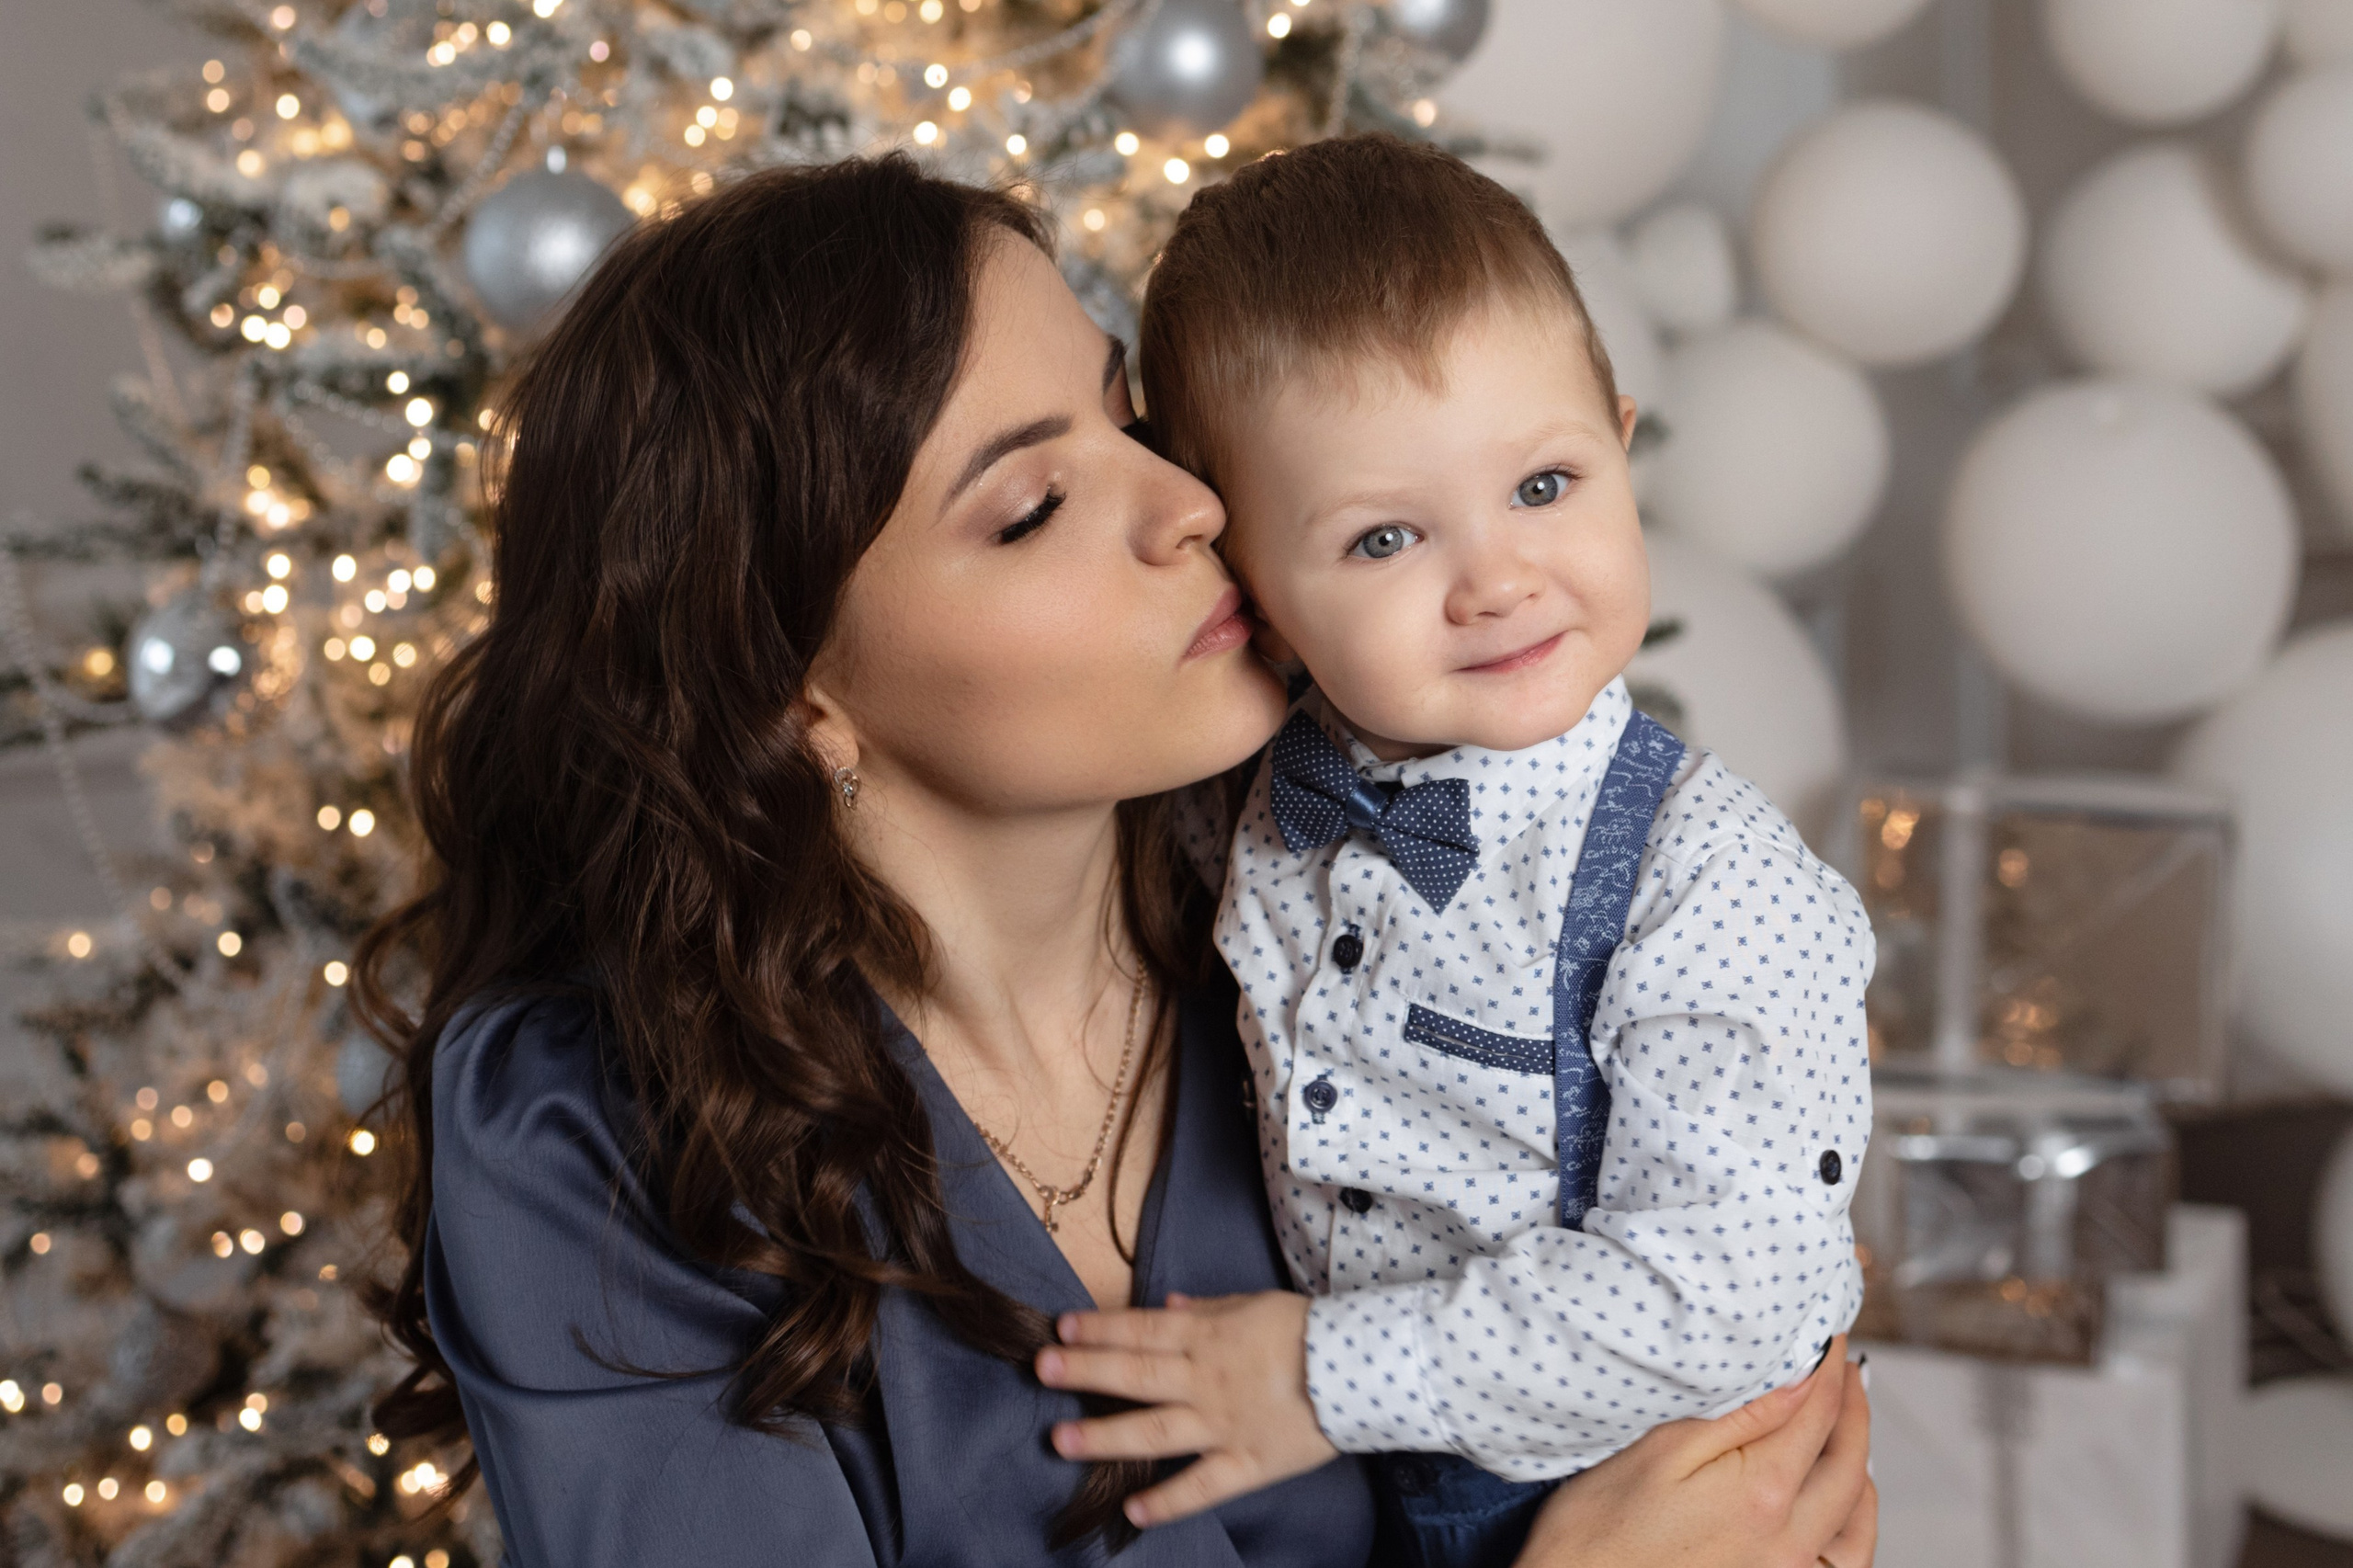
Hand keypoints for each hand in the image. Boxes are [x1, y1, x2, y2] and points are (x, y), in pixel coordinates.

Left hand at [1034, 1290, 1339, 1527]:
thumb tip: (1168, 1306)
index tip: (1062, 1328)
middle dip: (1086, 1371)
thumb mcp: (1255, 1303)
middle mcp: (1206, 1379)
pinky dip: (1168, 1501)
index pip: (1143, 1329)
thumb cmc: (1308, 1330)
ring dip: (1106, 1435)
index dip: (1100, 1328)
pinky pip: (1202, 1485)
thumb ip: (1209, 1309)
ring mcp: (1223, 1424)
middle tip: (1041, 1369)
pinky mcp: (1247, 1462)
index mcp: (1208, 1335)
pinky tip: (1133, 1512)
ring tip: (1060, 1440)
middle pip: (1137, 1373)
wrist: (1362, 1368)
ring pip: (1156, 1431)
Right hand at [1514, 1336, 1874, 1567]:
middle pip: (1849, 1461)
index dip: (1827, 1367)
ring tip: (1845, 1424)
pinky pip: (1846, 1561)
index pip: (1815, 1413)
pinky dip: (1855, 1521)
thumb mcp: (1661, 1452)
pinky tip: (1841, 1499)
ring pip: (1857, 1514)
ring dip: (1859, 1461)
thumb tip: (1797, 1384)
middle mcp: (1789, 1540)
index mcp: (1761, 1493)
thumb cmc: (1600, 1527)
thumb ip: (1739, 1420)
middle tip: (1844, 1369)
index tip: (1827, 1336)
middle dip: (1852, 1405)